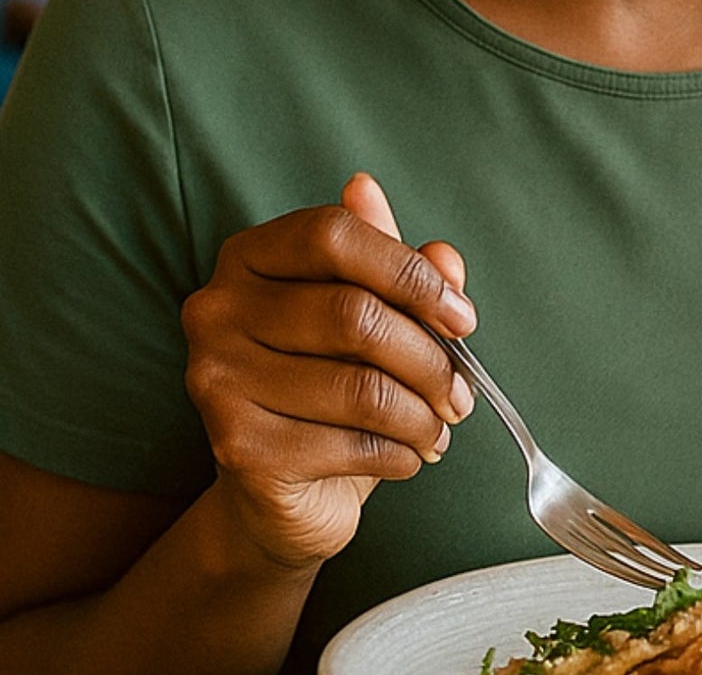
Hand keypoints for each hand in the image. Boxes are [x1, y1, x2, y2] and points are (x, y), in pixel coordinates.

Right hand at [180, 172, 475, 570]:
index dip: (409, 272)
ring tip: (439, 429)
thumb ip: (406, 273)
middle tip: (460, 394)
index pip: (333, 234)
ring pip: (360, 388)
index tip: (462, 318)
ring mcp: (218, 379)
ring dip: (420, 416)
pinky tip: (407, 457)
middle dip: (428, 360)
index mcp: (248, 255)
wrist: (278, 489)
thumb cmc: (330, 378)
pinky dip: (397, 453)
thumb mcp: (372, 313)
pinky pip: (347, 445)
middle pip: (354, 314)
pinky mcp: (237, 448)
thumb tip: (445, 256)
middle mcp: (217, 309)